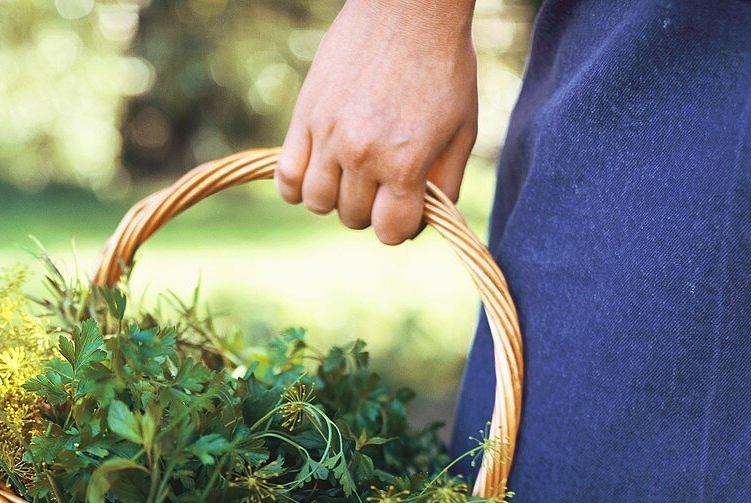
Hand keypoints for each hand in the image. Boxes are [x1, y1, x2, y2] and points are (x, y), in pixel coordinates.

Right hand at [276, 0, 477, 243]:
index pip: (389, 232)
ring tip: (348, 176)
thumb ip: (446, 185)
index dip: (399, 226)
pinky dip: (296, 188)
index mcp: (405, 162)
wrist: (409, 6)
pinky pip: (286, 178)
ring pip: (317, 203)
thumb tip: (422, 227)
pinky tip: (315, 174)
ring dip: (334, 199)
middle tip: (380, 180)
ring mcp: (329, 135)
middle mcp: (363, 154)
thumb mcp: (464, 130)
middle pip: (352, 218)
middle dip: (369, 208)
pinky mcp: (305, 116)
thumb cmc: (444, 66)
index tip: (404, 208)